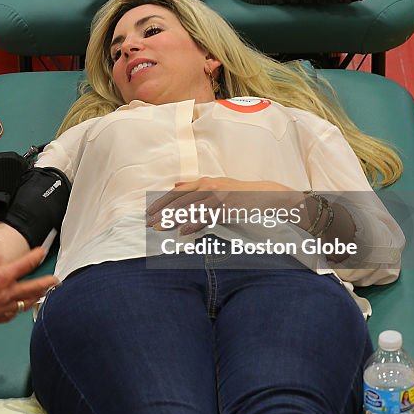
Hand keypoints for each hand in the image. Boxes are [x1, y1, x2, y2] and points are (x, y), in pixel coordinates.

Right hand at [0, 247, 58, 332]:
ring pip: (24, 303)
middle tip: (55, 281)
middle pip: (33, 288)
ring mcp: (1, 308)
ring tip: (41, 295)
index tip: (42, 252)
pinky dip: (16, 310)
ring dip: (34, 298)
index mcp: (2, 276)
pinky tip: (17, 308)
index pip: (25, 264)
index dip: (36, 256)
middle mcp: (5, 293)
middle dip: (46, 284)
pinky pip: (11, 315)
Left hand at [147, 177, 300, 233]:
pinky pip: (207, 217)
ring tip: (160, 228)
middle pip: (180, 201)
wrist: (264, 195)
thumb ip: (195, 186)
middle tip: (149, 223)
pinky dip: (194, 224)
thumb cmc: (238, 192)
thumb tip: (175, 185)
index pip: (177, 192)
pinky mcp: (226, 207)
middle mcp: (208, 187)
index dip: (161, 202)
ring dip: (173, 220)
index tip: (149, 211)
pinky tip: (183, 232)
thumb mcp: (216, 184)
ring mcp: (217, 197)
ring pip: (190, 209)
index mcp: (204, 181)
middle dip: (162, 212)